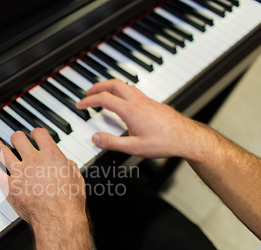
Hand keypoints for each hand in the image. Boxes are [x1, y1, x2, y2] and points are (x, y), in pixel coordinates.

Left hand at [0, 129, 86, 231]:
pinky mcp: (9, 186)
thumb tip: (67, 164)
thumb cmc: (69, 203)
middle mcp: (34, 160)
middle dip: (16, 138)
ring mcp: (19, 172)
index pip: (39, 134)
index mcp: (51, 156)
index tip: (34, 135)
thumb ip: (69, 167)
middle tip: (15, 140)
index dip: (35, 133)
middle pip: (18, 138)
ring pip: (2, 151)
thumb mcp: (76, 179)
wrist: (58, 219)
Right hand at [75, 79, 209, 159]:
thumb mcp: (134, 148)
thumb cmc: (165, 142)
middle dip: (97, 86)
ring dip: (110, 86)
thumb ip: (112, 143)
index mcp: (131, 111)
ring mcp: (147, 100)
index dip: (88, 101)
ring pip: (124, 85)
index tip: (80, 105)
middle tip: (88, 92)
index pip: (104, 99)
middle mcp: (138, 101)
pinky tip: (121, 100)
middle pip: (114, 84)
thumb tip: (96, 139)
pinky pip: (133, 90)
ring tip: (102, 93)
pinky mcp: (153, 103)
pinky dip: (121, 91)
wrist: (188, 138)